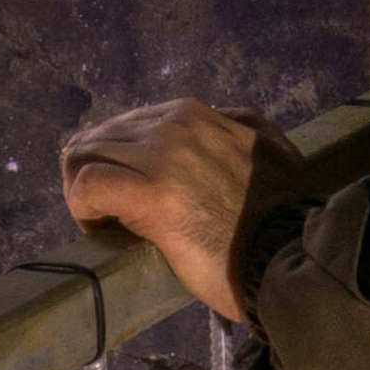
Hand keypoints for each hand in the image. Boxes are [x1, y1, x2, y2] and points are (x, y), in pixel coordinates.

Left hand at [57, 98, 308, 326]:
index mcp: (197, 114)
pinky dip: (82, 207)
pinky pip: (87, 185)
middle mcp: (177, 123)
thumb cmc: (276, 216)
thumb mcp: (265, 149)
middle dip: (92, 174)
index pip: (128, 124)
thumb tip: (218, 120)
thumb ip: (235, 128)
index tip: (125, 194)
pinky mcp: (150, 193)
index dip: (117, 160)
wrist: (288, 255)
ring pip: (84, 156)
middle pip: (99, 137)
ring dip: (83, 191)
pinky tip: (97, 228)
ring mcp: (162, 155)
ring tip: (101, 223)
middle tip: (105, 213)